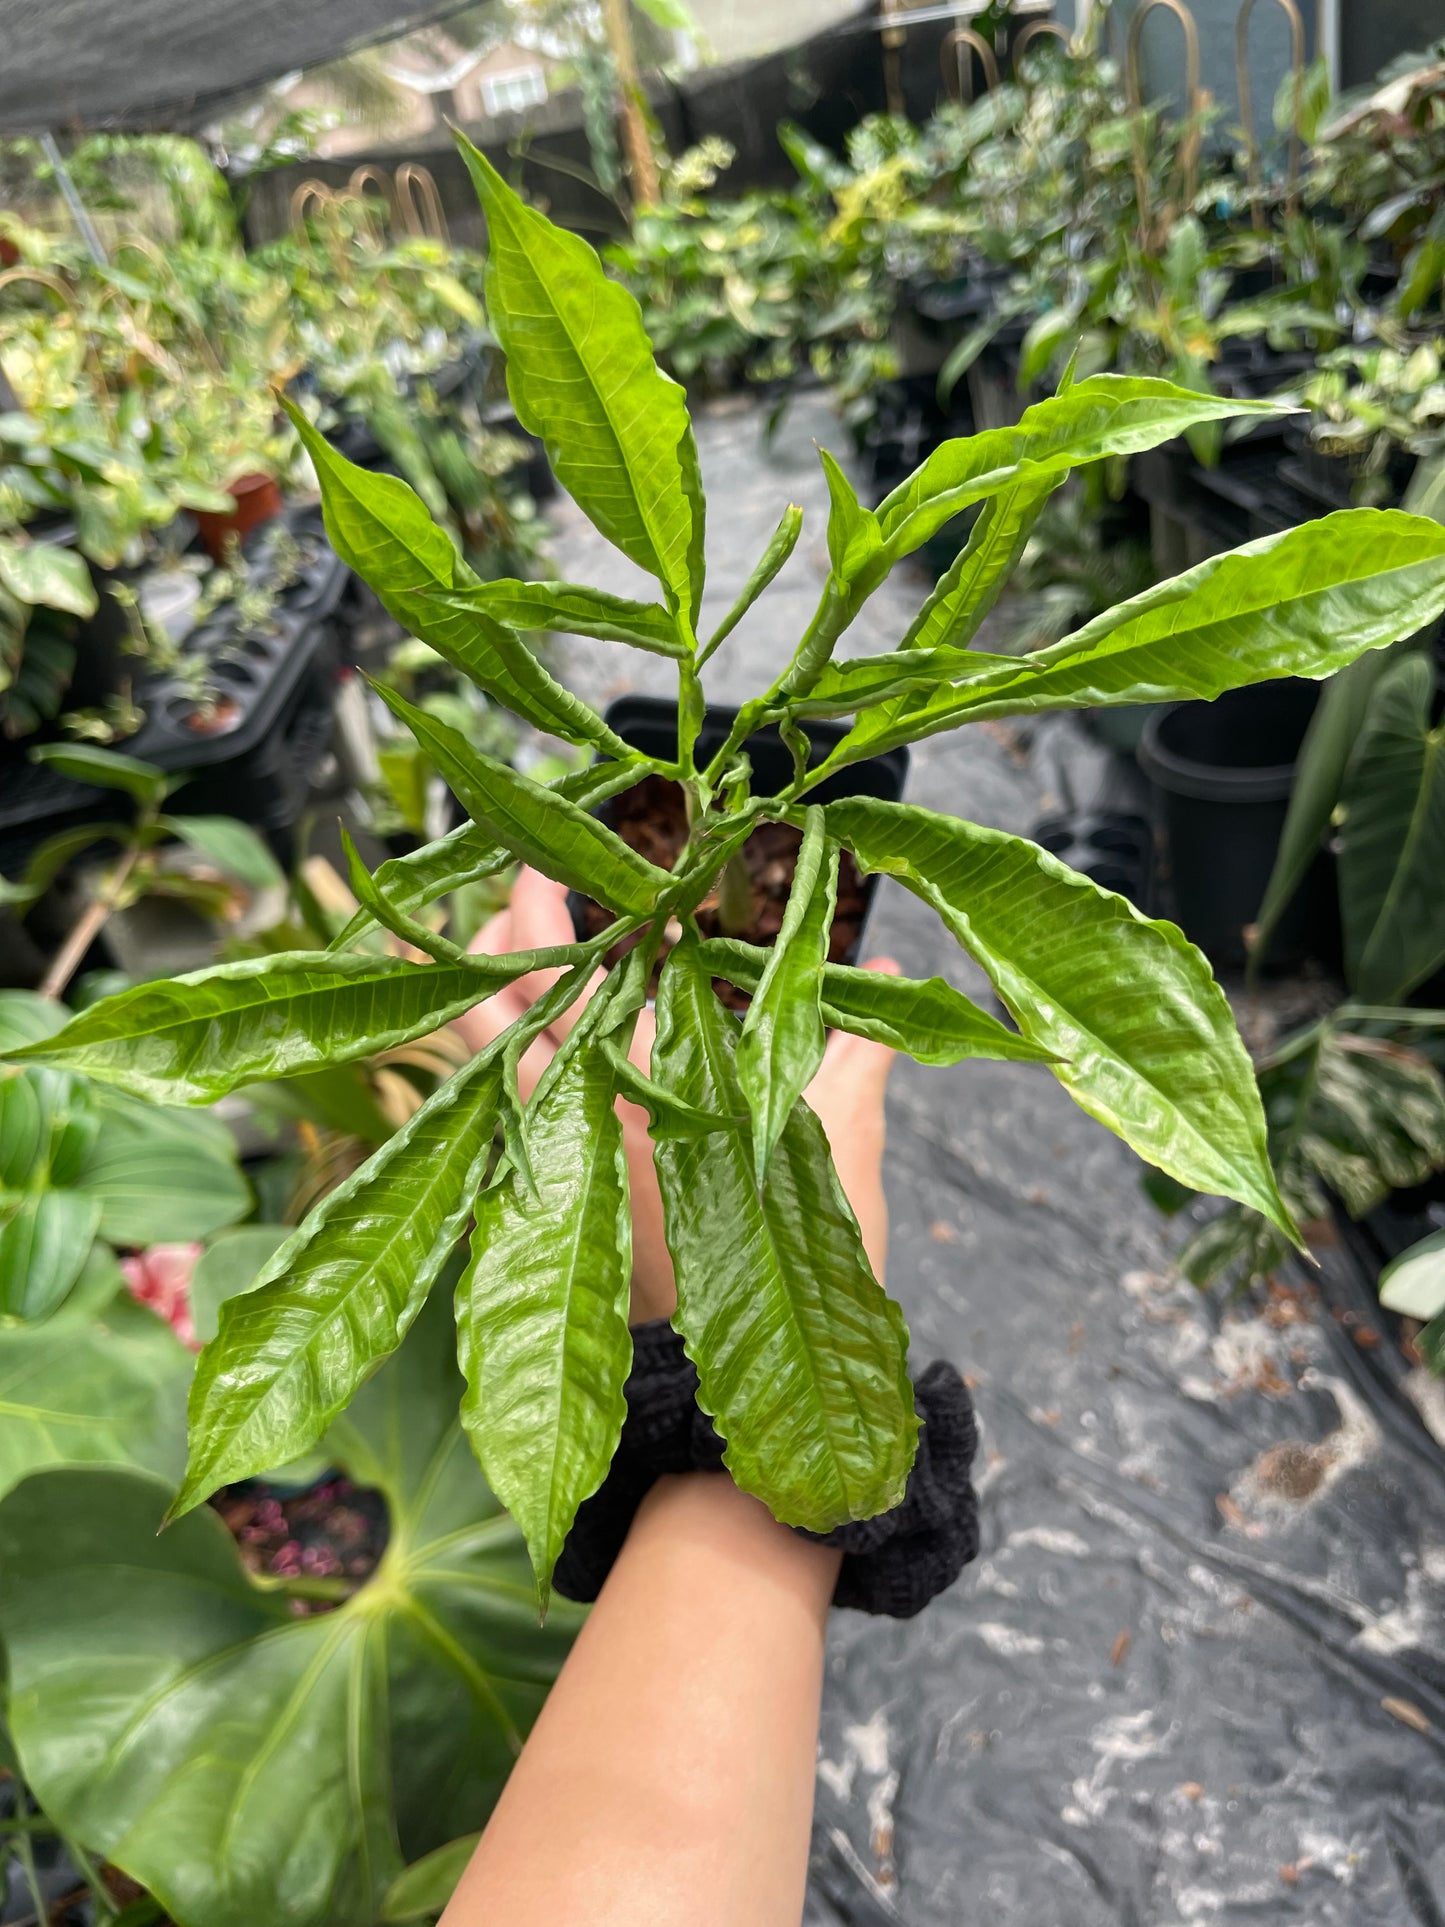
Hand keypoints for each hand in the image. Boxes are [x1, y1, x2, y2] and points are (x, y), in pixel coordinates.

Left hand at [453, 868, 899, 1320]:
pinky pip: (505, 1105)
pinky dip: (516, 1053)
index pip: (571, 975)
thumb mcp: (838, 1144)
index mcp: (638, 1089)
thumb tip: (884, 974)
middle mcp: (577, 1116)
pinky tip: (547, 1028)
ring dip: (503, 991)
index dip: (552, 907)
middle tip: (535, 883)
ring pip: (488, 1055)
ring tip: (535, 941)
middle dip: (503, 934)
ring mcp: (556, 1158)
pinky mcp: (556, 1195)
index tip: (562, 854)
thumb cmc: (793, 1262)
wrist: (749, 1372)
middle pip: (497, 1006)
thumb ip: (852, 1053)